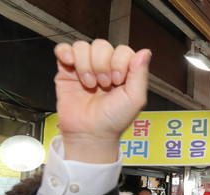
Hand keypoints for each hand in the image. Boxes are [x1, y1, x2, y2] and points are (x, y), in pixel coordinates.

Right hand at [53, 39, 150, 162]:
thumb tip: (146, 52)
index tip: (118, 81)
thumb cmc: (114, 120)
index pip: (122, 50)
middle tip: (104, 85)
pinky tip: (71, 64)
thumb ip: (140, 74)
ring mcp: (85, 68)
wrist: (90, 134)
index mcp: (123, 72)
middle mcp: (105, 68)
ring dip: (86, 65)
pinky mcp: (67, 72)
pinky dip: (65, 52)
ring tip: (89, 84)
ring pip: (83, 47)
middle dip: (102, 65)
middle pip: (102, 46)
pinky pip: (64, 49)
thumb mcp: (135, 99)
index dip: (119, 62)